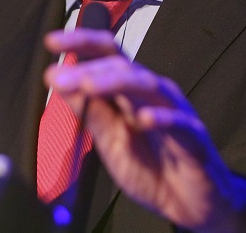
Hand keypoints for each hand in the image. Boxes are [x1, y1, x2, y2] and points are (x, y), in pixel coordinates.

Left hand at [44, 29, 245, 231]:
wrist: (189, 203)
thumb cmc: (153, 167)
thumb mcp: (110, 140)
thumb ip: (89, 112)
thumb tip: (59, 81)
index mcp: (131, 92)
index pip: (107, 56)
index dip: (82, 43)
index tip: (52, 42)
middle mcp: (152, 94)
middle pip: (123, 68)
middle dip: (89, 70)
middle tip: (59, 77)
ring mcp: (175, 112)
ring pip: (147, 86)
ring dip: (116, 83)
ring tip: (89, 85)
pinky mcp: (193, 138)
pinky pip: (178, 123)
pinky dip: (162, 118)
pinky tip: (143, 119)